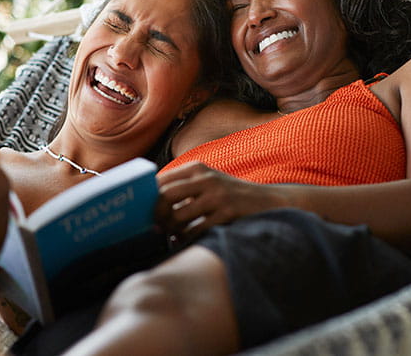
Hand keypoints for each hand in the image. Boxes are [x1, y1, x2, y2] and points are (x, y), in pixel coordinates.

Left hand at [156, 161, 276, 239]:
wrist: (270, 201)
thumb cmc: (231, 195)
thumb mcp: (208, 182)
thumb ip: (183, 188)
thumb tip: (149, 205)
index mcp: (197, 168)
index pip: (160, 179)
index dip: (146, 197)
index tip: (140, 210)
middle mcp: (206, 179)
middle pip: (164, 196)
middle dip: (154, 215)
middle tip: (152, 227)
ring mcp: (218, 196)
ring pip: (178, 217)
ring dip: (169, 231)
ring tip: (169, 236)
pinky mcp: (228, 214)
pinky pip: (197, 231)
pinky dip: (186, 239)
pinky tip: (183, 242)